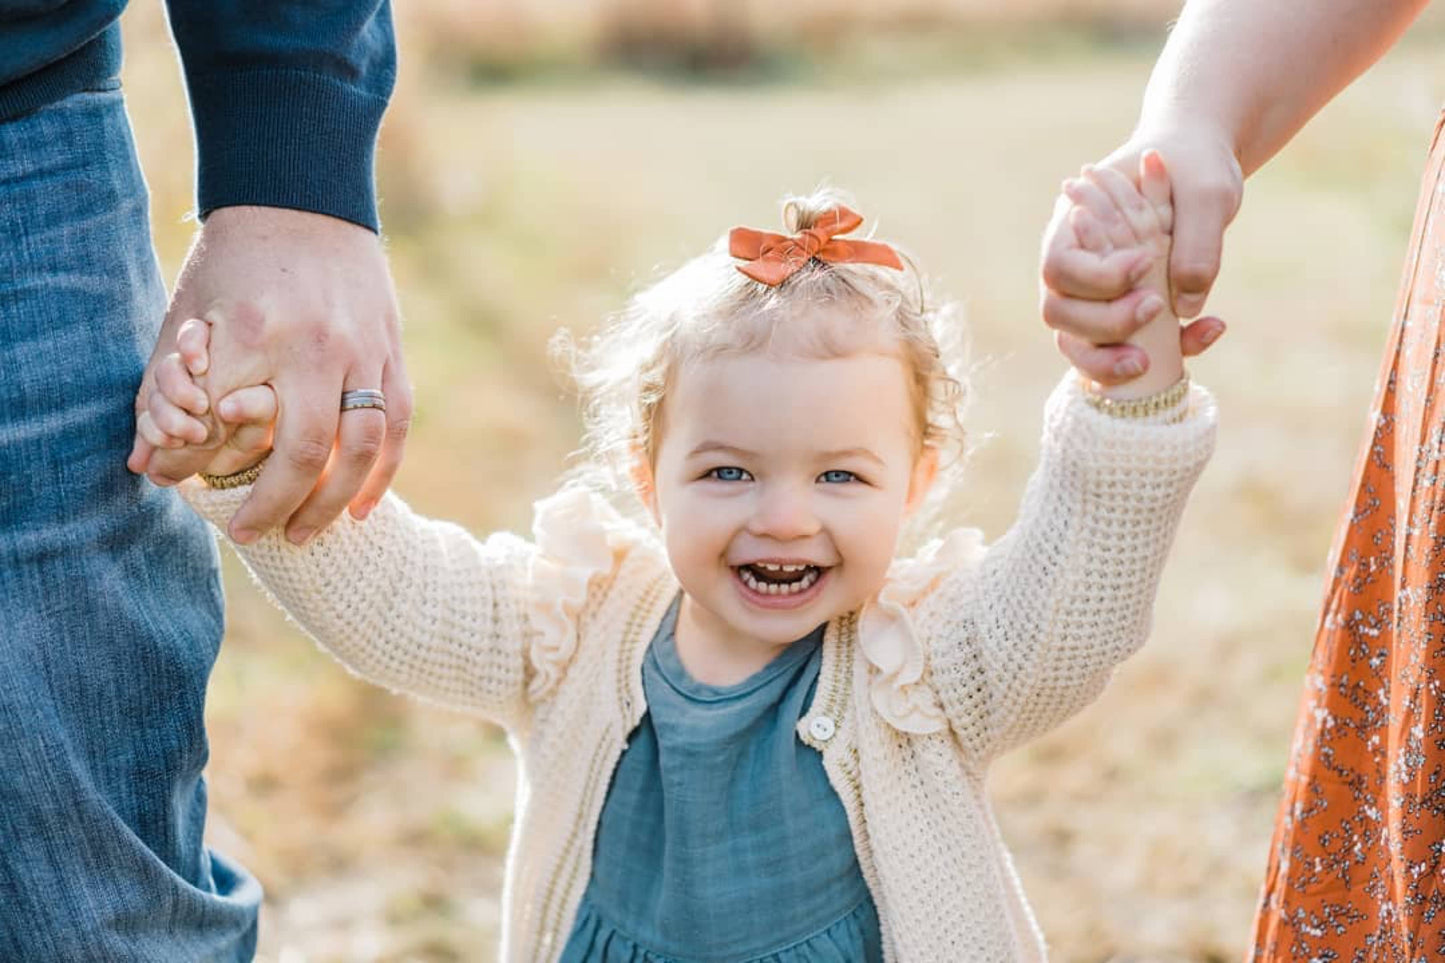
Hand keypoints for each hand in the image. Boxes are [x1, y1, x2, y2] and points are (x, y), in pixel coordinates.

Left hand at [127, 206, 411, 544]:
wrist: (303, 197)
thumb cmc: (235, 259)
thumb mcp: (189, 312)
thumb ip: (168, 388)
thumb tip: (147, 463)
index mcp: (255, 331)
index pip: (224, 425)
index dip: (195, 463)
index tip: (177, 485)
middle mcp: (316, 345)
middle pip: (302, 452)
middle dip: (274, 505)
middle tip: (250, 534)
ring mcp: (363, 349)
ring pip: (360, 447)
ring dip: (332, 502)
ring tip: (305, 533)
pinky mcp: (392, 351)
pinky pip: (396, 425)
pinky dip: (381, 473)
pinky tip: (359, 507)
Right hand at [1040, 124, 1241, 383]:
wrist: (1201, 168)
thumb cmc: (1195, 167)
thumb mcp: (1206, 192)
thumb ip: (1196, 242)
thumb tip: (1184, 309)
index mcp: (1075, 227)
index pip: (1058, 267)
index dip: (1095, 276)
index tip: (1144, 262)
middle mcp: (1076, 268)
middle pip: (1060, 313)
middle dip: (1104, 322)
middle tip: (1154, 306)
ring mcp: (1095, 299)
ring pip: (1079, 346)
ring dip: (1108, 361)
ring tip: (1146, 362)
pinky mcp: (1125, 320)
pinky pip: (1124, 355)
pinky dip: (1161, 360)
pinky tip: (1208, 332)